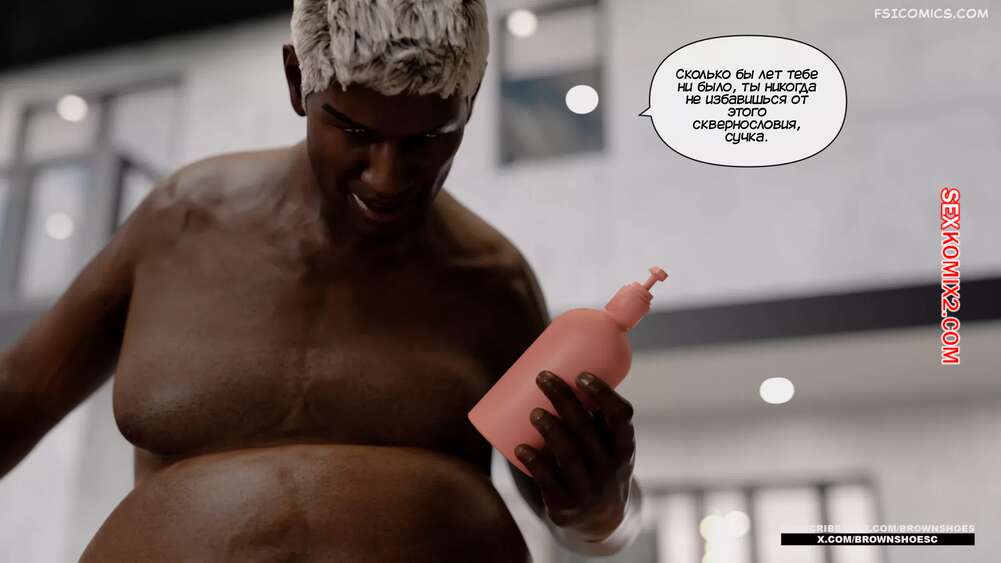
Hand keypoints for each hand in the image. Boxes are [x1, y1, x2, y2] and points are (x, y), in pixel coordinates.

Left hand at [514, 370, 636, 540]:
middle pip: (587, 430)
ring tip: (534, 411)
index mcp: (624, 445)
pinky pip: (550, 482)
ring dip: (551, 429)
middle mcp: (611, 467)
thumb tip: (557, 361)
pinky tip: (522, 449)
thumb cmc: (596, 462)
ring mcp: (590, 489)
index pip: (621, 416)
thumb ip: (589, 412)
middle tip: (543, 378)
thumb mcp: (606, 443)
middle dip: (564, 400)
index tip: (581, 375)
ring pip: (570, 455)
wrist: (601, 519)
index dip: (603, 394)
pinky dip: (536, 463)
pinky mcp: (568, 506)